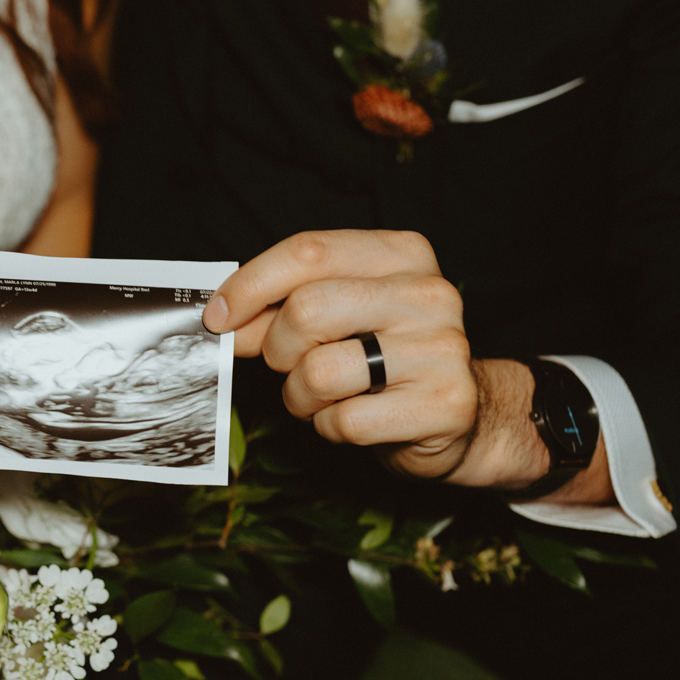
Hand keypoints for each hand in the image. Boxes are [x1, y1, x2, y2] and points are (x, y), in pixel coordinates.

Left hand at [205, 229, 539, 488]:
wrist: (462, 416)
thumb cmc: (384, 359)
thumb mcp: (337, 317)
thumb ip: (281, 309)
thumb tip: (222, 317)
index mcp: (402, 255)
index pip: (309, 252)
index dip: (250, 286)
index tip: (217, 317)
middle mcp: (428, 294)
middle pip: (307, 311)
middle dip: (279, 349)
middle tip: (289, 366)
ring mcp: (442, 349)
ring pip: (320, 371)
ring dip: (302, 396)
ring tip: (325, 397)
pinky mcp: (444, 404)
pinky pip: (345, 421)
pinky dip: (331, 428)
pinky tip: (357, 419)